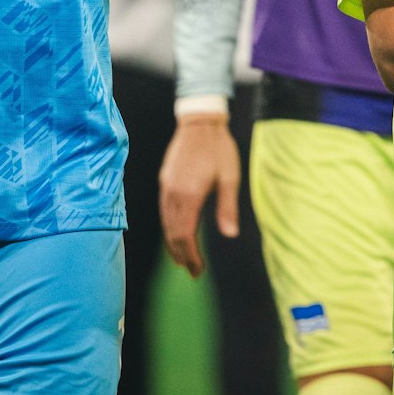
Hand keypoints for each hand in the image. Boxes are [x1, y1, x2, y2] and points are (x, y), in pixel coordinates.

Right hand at [159, 114, 239, 277]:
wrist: (200, 123)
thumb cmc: (219, 149)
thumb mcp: (230, 177)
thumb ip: (227, 207)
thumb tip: (230, 235)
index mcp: (190, 195)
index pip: (185, 235)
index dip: (190, 256)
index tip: (196, 270)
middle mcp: (173, 194)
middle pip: (172, 233)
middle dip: (181, 255)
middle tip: (191, 271)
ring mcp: (166, 187)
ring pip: (166, 223)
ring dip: (173, 243)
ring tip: (182, 258)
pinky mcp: (165, 181)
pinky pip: (164, 211)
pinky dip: (169, 227)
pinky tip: (176, 232)